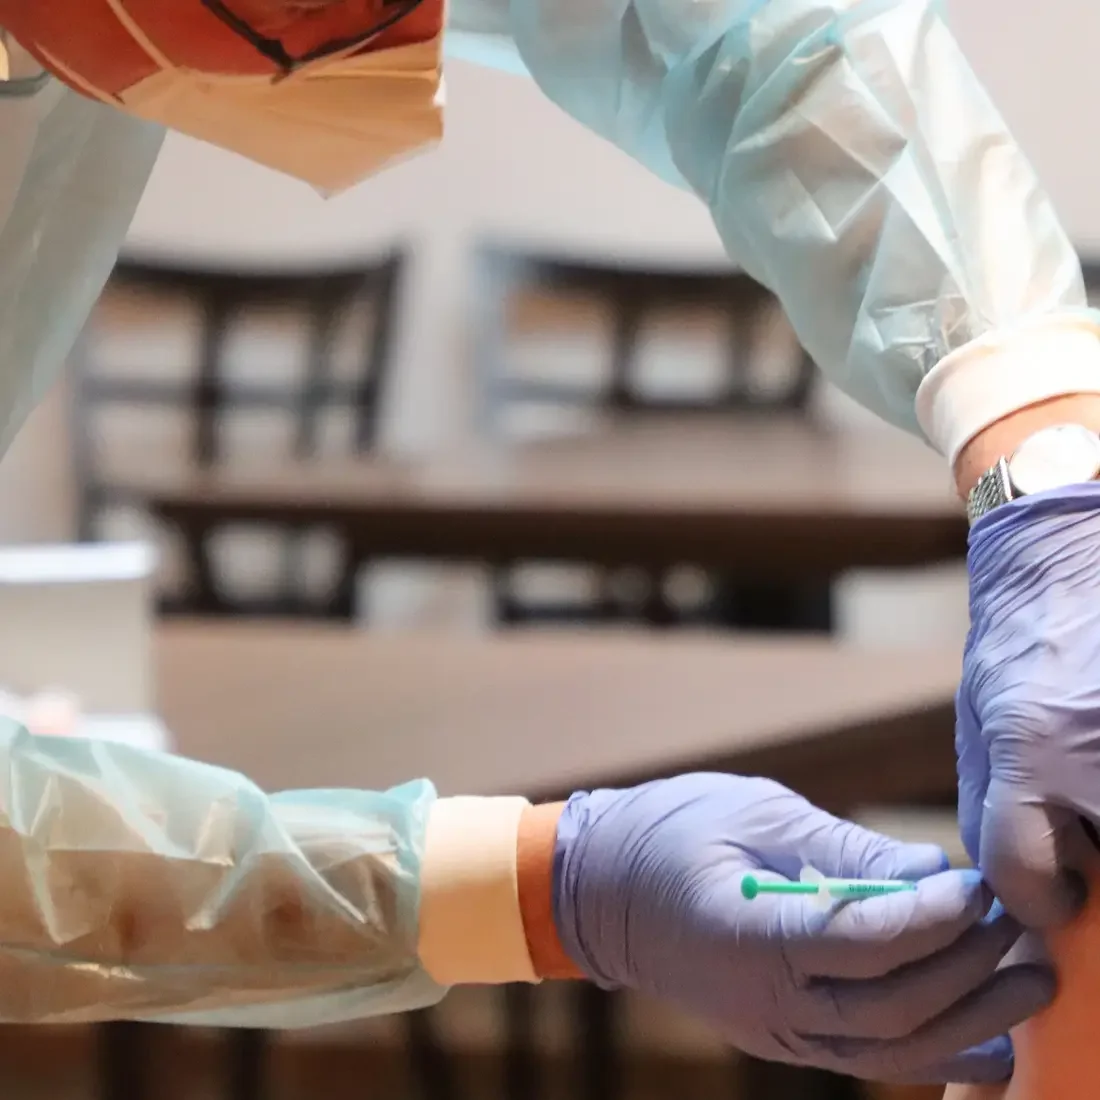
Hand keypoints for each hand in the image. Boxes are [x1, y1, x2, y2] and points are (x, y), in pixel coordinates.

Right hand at [552, 774, 1052, 1083]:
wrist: (598, 889)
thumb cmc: (670, 831)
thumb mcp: (753, 812)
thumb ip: (842, 849)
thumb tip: (930, 868)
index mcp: (746, 933)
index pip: (862, 944)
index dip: (930, 917)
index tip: (975, 883)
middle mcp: (762, 1000)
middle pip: (888, 1009)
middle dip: (965, 969)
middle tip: (1014, 923)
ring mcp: (770, 1030)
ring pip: (886, 1052)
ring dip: (966, 1022)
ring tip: (1027, 986)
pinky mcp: (779, 1036)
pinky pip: (864, 1058)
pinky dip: (928, 1053)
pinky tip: (984, 1043)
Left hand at [959, 483, 1099, 926]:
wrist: (1077, 557)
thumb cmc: (1023, 637)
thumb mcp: (980, 719)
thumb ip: (992, 808)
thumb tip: (1018, 890)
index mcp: (1035, 745)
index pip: (1028, 877)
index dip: (1033, 899)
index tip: (1051, 893)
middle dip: (1098, 875)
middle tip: (1084, 837)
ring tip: (1086, 770)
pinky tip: (1097, 749)